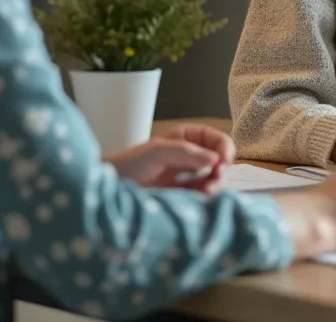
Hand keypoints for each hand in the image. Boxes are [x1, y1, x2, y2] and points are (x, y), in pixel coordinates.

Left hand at [104, 124, 233, 193]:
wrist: (110, 190)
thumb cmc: (129, 164)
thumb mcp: (157, 151)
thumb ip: (186, 152)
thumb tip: (215, 159)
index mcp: (186, 138)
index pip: (214, 138)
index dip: (224, 147)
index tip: (225, 160)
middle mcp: (190, 156)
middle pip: (218, 159)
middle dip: (221, 168)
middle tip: (216, 177)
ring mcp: (187, 176)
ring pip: (213, 178)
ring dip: (215, 183)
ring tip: (207, 190)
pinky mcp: (183, 195)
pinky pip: (203, 194)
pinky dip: (206, 196)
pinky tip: (201, 197)